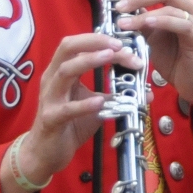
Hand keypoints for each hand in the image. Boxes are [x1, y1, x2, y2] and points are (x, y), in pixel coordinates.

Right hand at [3, 34, 138, 192]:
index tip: (125, 43)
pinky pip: (66, 109)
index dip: (100, 39)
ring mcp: (50, 99)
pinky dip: (84, 104)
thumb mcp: (96, 104)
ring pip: (64, 72)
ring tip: (110, 57)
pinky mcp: (51, 119)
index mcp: (62, 72)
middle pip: (67, 48)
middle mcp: (53, 80)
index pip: (78, 45)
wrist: (46, 153)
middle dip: (93, 42)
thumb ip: (115, 94)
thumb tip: (146, 91)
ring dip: (89, 62)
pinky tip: (100, 101)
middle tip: (119, 45)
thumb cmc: (71, 124)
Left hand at [112, 0, 192, 116]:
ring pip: (170, 5)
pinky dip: (161, 22)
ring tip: (123, 22)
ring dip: (143, 12)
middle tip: (118, 5)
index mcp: (182, 4)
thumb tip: (121, 8)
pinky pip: (181, 24)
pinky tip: (146, 25)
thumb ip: (142, 20)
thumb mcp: (153, 36)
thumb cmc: (176, 60)